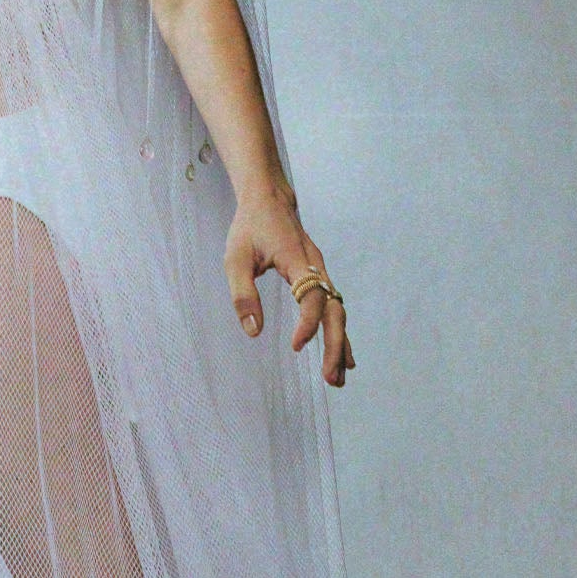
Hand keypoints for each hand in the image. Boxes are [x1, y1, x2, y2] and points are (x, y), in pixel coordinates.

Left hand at [224, 179, 354, 387]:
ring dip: (340, 345)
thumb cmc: (248, 228)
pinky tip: (341, 356)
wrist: (268, 199)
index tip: (297, 346)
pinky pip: (332, 307)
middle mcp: (316, 267)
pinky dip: (338, 333)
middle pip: (335, 311)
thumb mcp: (235, 259)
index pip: (313, 297)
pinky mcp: (318, 277)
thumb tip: (253, 331)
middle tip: (330, 379)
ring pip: (337, 312)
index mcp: (297, 260)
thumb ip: (242, 294)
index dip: (309, 323)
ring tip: (337, 379)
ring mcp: (320, 272)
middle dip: (336, 346)